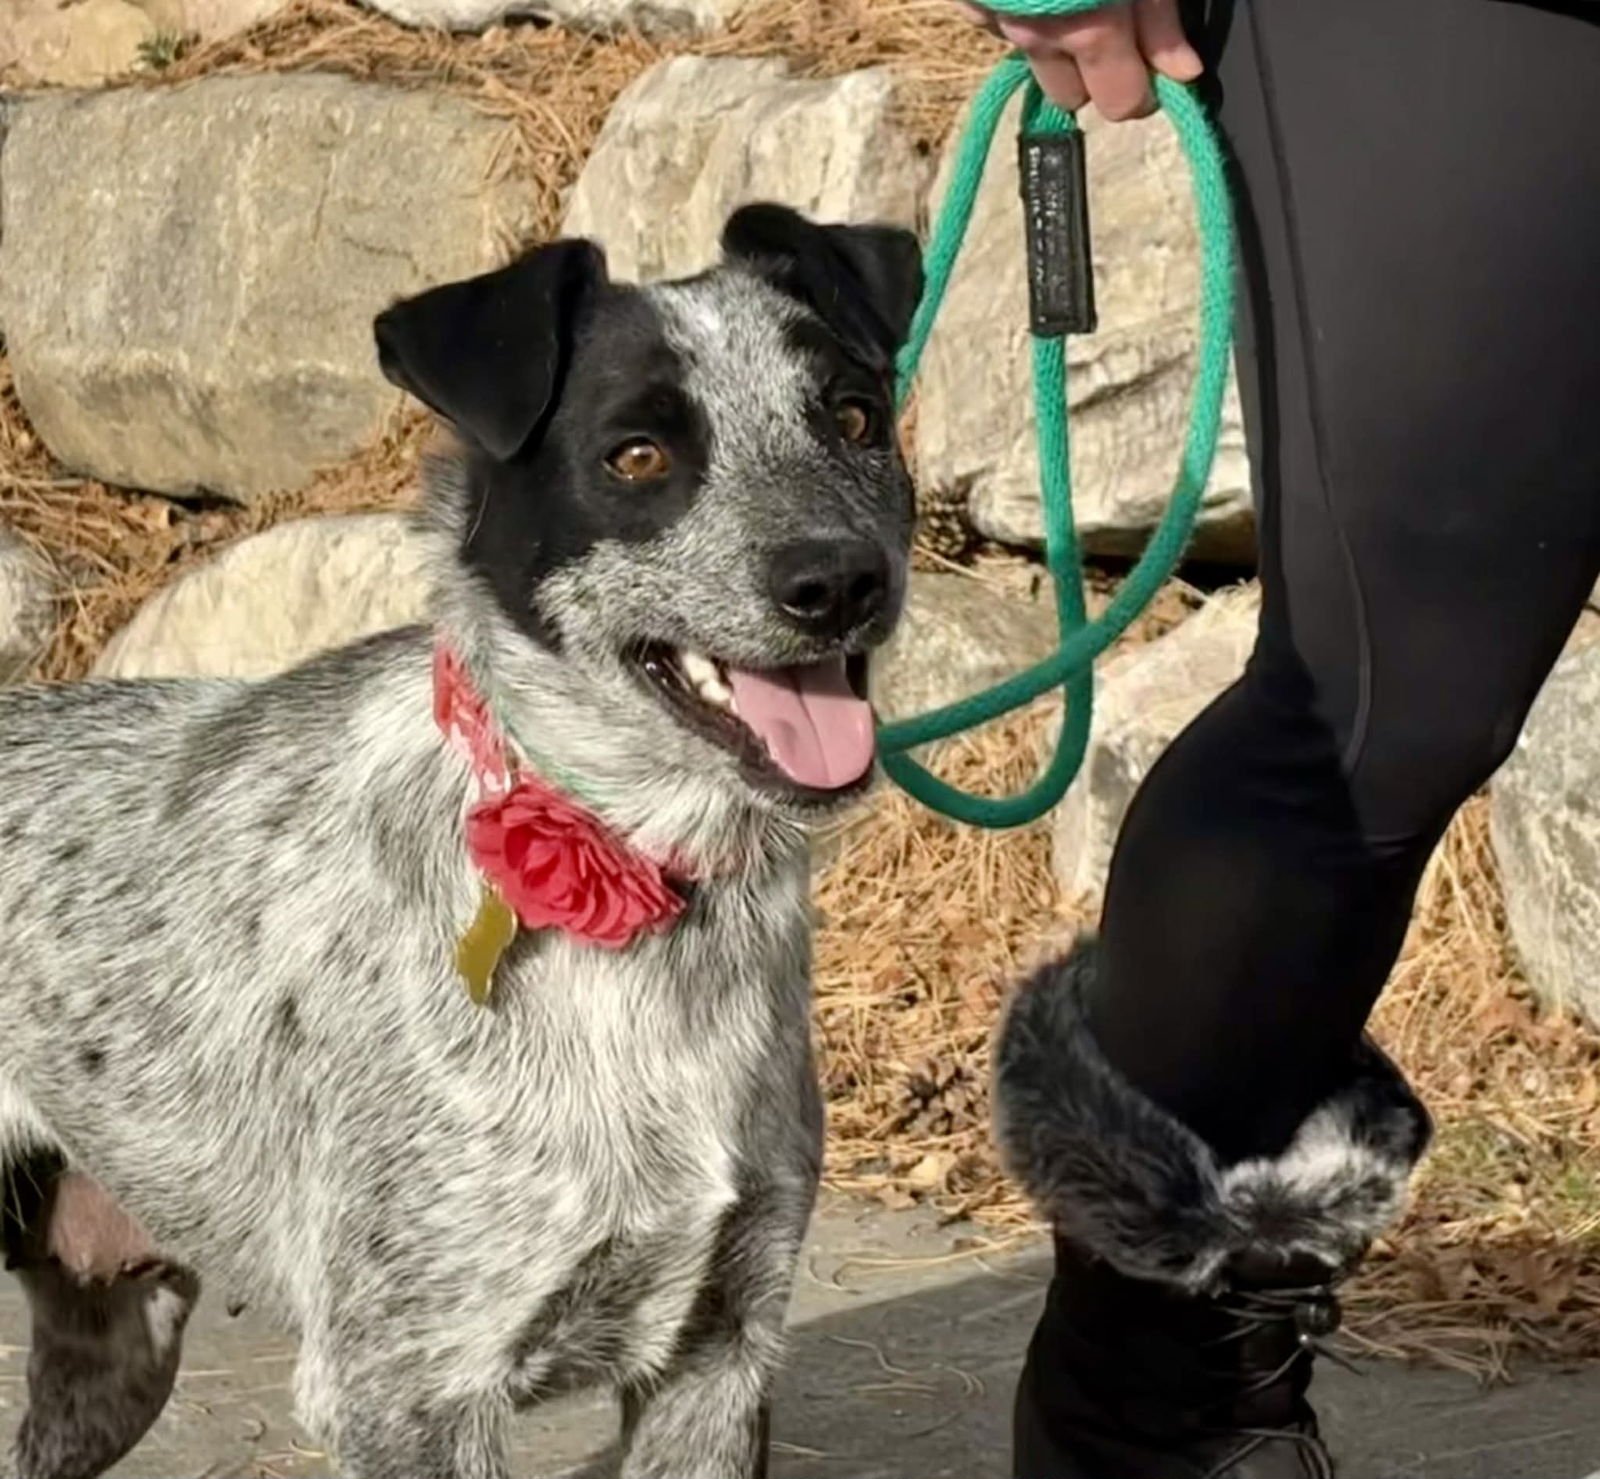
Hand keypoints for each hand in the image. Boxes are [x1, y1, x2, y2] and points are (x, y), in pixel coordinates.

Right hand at [963, 0, 1202, 120]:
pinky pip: (996, 23)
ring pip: (1031, 58)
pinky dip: (1016, 11)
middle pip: (1070, 95)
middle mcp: (1037, 36)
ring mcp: (994, 17)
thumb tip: (1183, 74)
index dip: (1144, 89)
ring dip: (1051, 43)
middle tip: (1111, 26)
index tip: (1158, 66)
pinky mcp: (966, 0)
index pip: (1121, 102)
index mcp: (1089, 28)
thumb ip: (1160, 17)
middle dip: (1092, 72)